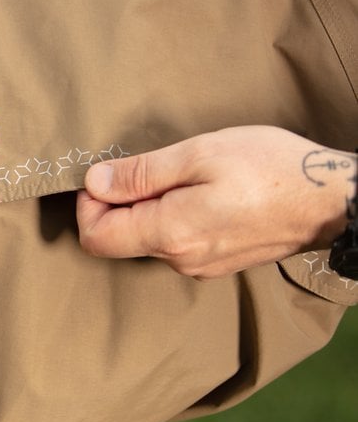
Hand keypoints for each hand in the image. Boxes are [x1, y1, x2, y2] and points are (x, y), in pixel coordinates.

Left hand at [76, 126, 353, 278]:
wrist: (332, 200)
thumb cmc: (270, 169)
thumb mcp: (198, 154)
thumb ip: (141, 173)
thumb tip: (94, 182)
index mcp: (169, 234)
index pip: (95, 238)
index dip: (89, 205)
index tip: (108, 177)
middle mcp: (180, 260)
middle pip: (119, 240)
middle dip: (119, 204)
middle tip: (151, 169)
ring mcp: (201, 266)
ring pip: (147, 241)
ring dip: (149, 209)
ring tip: (184, 178)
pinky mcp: (218, 263)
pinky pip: (176, 244)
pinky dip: (173, 219)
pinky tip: (202, 194)